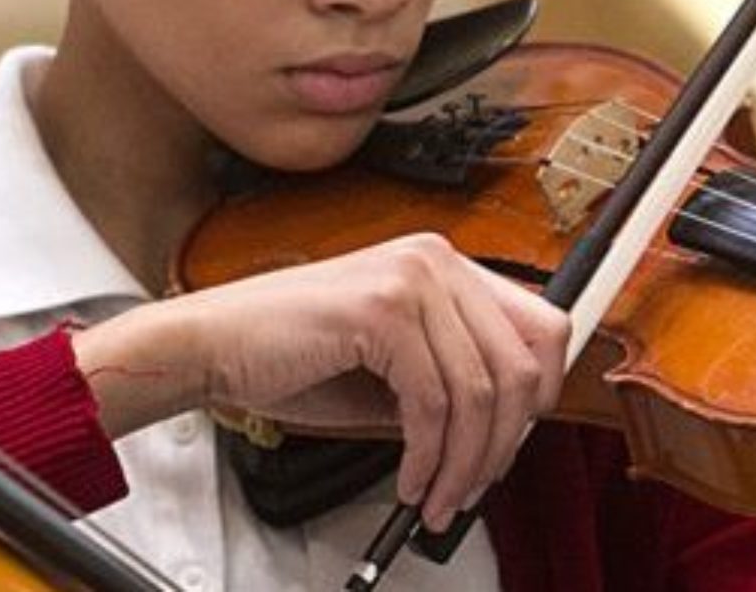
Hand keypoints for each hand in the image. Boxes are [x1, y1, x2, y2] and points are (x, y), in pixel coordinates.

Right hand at [72, 233, 568, 530]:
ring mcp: (408, 279)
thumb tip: (505, 430)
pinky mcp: (379, 310)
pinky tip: (411, 477)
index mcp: (441, 264)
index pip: (540, 324)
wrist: (212, 346)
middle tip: (477, 483)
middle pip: (520, 364)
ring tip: (438, 494)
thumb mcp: (393, 365)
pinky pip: (433, 403)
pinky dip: (428, 456)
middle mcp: (433, 260)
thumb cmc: (290, 354)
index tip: (516, 440)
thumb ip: (450, 380)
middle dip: (504, 443)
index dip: (542, 394)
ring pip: (480, 391)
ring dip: (463, 462)